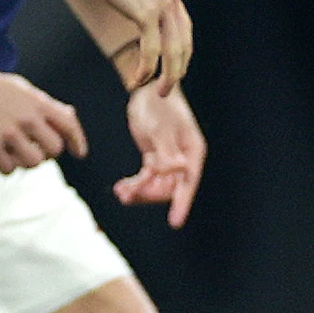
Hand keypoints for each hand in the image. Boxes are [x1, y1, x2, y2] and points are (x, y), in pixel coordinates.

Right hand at [0, 65, 85, 173]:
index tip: (79, 153)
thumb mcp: (25, 89)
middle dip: (48, 152)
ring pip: (34, 163)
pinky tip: (1, 155)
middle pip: (54, 150)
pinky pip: (9, 170)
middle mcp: (26, 118)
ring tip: (18, 152)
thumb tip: (71, 117)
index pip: (69, 125)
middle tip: (37, 148)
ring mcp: (7, 133)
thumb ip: (48, 105)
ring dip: (28, 161)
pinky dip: (7, 166)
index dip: (78, 142)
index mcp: (38, 103)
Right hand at [88, 0, 193, 94]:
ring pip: (172, 51)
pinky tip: (139, 79)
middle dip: (178, 69)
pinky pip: (151, 49)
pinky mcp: (146, 13)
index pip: (184, 29)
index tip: (175, 67)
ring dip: (167, 76)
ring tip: (159, 92)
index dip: (181, 51)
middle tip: (168, 88)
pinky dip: (147, 68)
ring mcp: (161, 6)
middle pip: (183, 43)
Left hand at [116, 81, 207, 226]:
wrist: (146, 90)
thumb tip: (177, 170)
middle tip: (127, 194)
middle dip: (149, 194)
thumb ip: (167, 152)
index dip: (182, 203)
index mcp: (192, 152)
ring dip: (139, 192)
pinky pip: (146, 179)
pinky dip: (134, 185)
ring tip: (121, 192)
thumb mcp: (160, 128)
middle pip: (170, 188)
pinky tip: (121, 187)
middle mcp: (183, 159)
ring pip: (156, 186)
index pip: (189, 183)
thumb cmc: (159, 105)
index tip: (175, 222)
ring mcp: (169, 160)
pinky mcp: (155, 158)